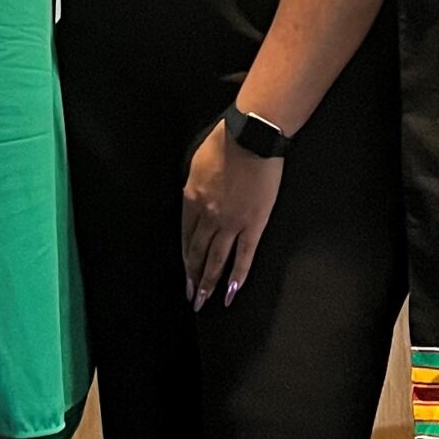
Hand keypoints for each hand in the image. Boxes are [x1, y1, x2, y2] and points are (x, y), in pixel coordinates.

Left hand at [181, 120, 285, 312]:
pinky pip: (244, 255)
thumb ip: (194, 187)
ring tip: (205, 301)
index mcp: (191, 199)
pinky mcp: (253, 223)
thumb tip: (194, 200)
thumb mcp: (196, 163)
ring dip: (209, 282)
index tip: (184, 274)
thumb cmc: (226, 142)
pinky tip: (232, 291)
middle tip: (192, 297)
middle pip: (196, 253)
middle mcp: (207, 216)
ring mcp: (230, 222)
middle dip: (192, 277)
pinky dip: (237, 275)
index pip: (184, 236)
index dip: (184, 258)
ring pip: (216, 259)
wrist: (252, 137)